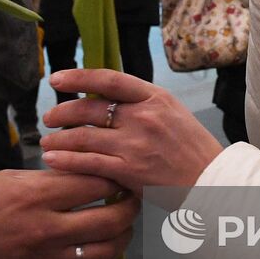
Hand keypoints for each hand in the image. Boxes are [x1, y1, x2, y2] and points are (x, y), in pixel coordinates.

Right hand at [0, 169, 137, 258]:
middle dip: (129, 206)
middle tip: (131, 197)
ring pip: (106, 251)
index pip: (95, 181)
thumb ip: (47, 179)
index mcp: (37, 195)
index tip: (120, 171)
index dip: (114, 175)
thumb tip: (82, 175)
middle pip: (111, 218)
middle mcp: (48, 229)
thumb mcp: (7, 180)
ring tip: (121, 224)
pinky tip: (96, 250)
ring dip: (121, 236)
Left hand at [39, 69, 223, 193]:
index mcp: (155, 97)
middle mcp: (144, 116)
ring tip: (46, 142)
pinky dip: (66, 160)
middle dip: (63, 111)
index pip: (109, 79)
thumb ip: (141, 104)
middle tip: (49, 117)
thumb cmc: (191, 148)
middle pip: (91, 108)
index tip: (57, 78)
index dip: (78, 77)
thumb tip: (106, 97)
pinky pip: (89, 163)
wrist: (212, 181)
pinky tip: (53, 160)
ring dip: (59, 139)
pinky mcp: (131, 171)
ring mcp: (136, 144)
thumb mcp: (171, 112)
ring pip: (85, 136)